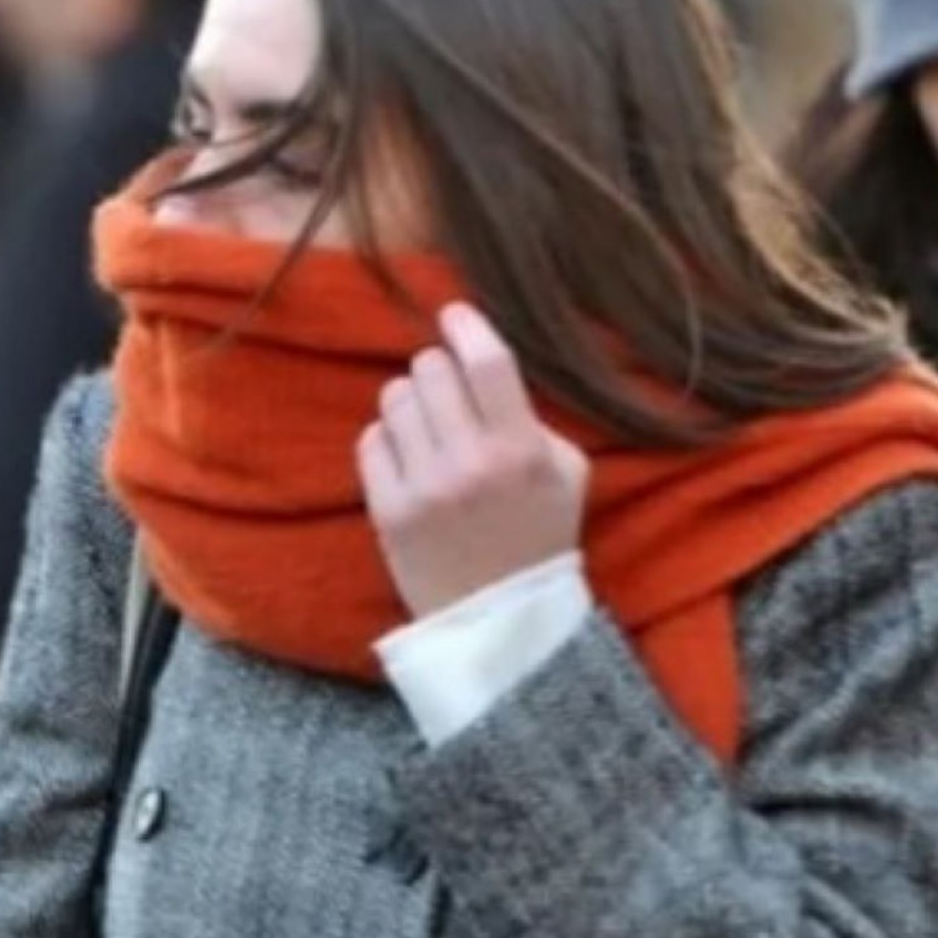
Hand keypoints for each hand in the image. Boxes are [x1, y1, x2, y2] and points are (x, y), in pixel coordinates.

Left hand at [358, 303, 589, 617]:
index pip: (486, 361)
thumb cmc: (540, 538)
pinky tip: (410, 461)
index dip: (466, 326)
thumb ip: (532, 417)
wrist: (502, 621)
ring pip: (395, 398)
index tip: (455, 315)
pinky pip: (371, 440)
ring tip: (430, 430)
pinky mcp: (387, 511)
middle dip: (439, 370)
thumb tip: (482, 367)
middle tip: (449, 392)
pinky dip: (389, 441)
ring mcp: (423, 488)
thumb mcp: (567, 473)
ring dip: (412, 404)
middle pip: (431, 369)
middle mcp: (470, 463)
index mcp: (521, 450)